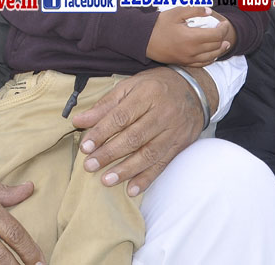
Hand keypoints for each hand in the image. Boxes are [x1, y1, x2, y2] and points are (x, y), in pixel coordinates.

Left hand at [69, 66, 214, 195]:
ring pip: (148, 154)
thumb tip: (79, 121)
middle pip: (133, 137)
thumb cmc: (156, 86)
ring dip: (126, 170)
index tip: (85, 147)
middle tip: (90, 166)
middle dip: (110, 154)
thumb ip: (105, 105)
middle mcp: (161, 114)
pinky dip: (147, 178)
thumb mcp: (130, 86)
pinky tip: (132, 189)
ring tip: (106, 180)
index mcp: (146, 95)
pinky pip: (162, 164)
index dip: (101, 133)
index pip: (120, 117)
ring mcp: (173, 131)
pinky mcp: (180, 145)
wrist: (195, 90)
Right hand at [146, 6, 230, 67]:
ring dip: (220, 50)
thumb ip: (194, 10)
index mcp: (192, 37)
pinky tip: (212, 55)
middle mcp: (192, 51)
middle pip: (216, 46)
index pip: (216, 35)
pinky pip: (202, 64)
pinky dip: (210, 59)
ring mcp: (188, 59)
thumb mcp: (176, 13)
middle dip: (223, 38)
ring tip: (224, 44)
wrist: (143, 40)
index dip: (223, 28)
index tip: (224, 23)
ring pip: (211, 57)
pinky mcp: (183, 63)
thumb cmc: (158, 25)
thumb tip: (209, 11)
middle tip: (224, 31)